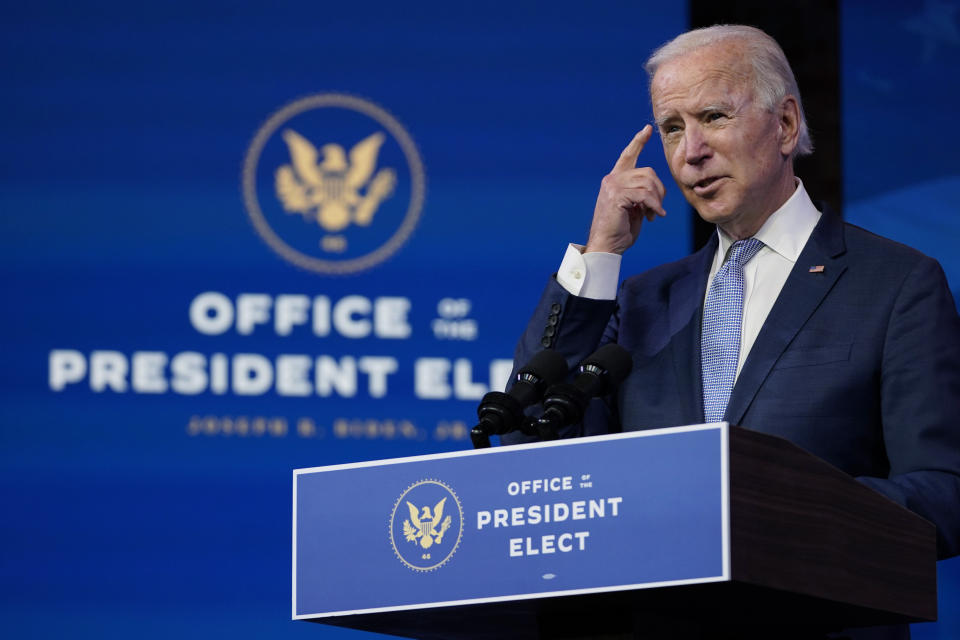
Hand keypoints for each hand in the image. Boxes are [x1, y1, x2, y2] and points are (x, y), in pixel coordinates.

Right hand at [585, 125, 665, 254]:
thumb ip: (640, 193)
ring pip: (647, 182)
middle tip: (657, 209)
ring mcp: (613, 186)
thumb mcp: (633, 207)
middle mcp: (612, 179)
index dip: (638, 142)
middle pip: (647, 172)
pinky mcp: (617, 196)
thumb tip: (655, 189)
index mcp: (615, 180)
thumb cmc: (619, 230)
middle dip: (659, 190)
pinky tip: (654, 216)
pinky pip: (644, 195)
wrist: (606, 245)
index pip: (628, 156)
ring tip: (653, 214)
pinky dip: (654, 206)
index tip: (646, 130)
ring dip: (656, 200)